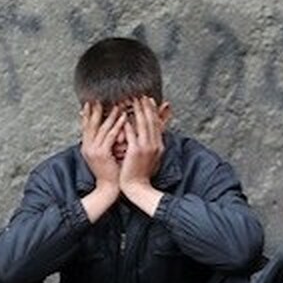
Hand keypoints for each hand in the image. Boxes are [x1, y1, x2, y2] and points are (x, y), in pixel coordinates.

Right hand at [80, 102, 122, 191]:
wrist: (109, 188)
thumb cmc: (110, 172)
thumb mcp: (104, 154)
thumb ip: (104, 142)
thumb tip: (107, 131)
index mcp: (87, 147)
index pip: (86, 126)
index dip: (89, 113)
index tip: (92, 101)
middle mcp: (88, 147)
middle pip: (90, 124)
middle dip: (95, 110)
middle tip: (100, 97)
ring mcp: (94, 150)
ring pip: (101, 128)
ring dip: (110, 115)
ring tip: (117, 104)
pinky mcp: (102, 154)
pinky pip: (110, 136)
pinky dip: (117, 125)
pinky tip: (123, 117)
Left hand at [119, 97, 166, 214]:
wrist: (139, 188)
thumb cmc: (141, 174)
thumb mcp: (150, 157)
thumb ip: (150, 144)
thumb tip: (150, 135)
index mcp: (158, 145)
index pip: (156, 123)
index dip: (152, 110)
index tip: (148, 100)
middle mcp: (154, 144)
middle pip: (151, 120)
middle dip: (146, 106)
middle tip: (141, 94)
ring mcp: (146, 147)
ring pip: (143, 124)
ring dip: (137, 110)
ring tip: (132, 100)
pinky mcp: (136, 151)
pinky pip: (132, 134)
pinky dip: (128, 124)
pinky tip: (124, 116)